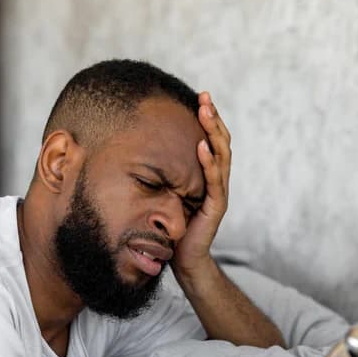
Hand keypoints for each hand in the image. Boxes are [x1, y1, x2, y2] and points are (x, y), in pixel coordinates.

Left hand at [172, 91, 231, 276]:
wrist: (182, 259)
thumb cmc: (171, 226)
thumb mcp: (163, 192)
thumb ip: (160, 173)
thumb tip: (135, 146)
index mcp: (206, 175)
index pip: (211, 140)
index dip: (208, 119)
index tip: (200, 97)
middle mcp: (216, 180)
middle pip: (220, 142)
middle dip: (213, 118)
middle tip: (204, 97)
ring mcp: (218, 193)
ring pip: (222, 156)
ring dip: (214, 132)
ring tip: (206, 113)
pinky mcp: (216, 207)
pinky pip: (215, 181)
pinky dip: (209, 162)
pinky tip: (201, 146)